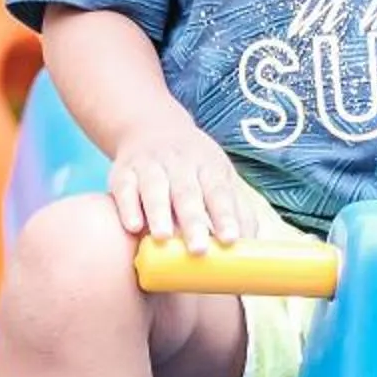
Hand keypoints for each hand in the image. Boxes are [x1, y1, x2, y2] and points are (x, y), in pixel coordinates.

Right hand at [108, 117, 252, 253]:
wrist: (150, 126)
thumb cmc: (193, 166)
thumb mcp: (219, 177)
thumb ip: (236, 211)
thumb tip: (253, 249)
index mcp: (209, 168)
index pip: (219, 193)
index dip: (225, 216)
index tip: (231, 240)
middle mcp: (180, 164)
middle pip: (188, 193)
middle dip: (193, 221)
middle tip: (198, 250)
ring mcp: (150, 166)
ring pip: (155, 189)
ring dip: (159, 213)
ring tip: (163, 238)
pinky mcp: (123, 172)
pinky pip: (124, 189)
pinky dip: (127, 206)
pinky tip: (132, 226)